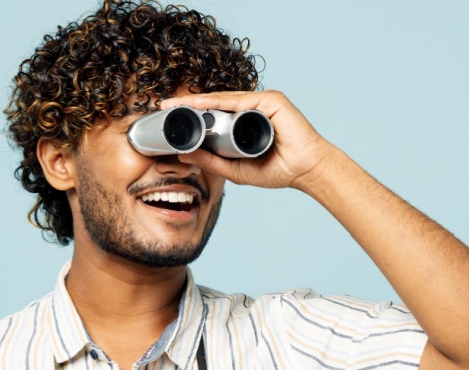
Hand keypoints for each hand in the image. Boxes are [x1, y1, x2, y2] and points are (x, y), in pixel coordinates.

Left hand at [159, 90, 337, 190]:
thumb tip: (183, 154)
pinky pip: (238, 100)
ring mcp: (261, 101)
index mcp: (245, 121)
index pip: (213, 114)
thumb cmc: (278, 170)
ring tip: (175, 104)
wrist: (305, 170)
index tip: (168, 115)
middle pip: (215, 103)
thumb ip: (211, 162)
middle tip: (163, 105)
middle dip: (189, 104)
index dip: (191, 114)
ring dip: (198, 101)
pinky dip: (218, 101)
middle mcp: (252, 108)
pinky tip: (199, 103)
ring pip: (223, 99)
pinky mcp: (271, 99)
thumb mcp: (235, 169)